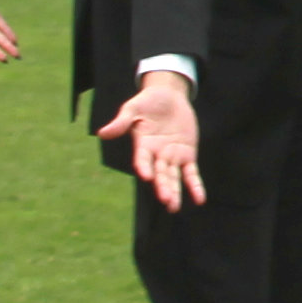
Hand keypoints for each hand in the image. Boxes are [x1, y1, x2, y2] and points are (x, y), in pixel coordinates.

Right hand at [108, 71, 203, 209]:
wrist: (169, 95)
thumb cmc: (148, 102)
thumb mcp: (134, 108)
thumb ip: (121, 122)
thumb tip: (101, 134)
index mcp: (142, 145)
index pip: (143, 158)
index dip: (144, 166)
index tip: (146, 175)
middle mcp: (157, 154)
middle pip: (159, 173)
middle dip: (162, 186)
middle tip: (166, 199)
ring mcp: (172, 156)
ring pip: (173, 177)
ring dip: (175, 191)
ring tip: (173, 207)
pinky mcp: (187, 154)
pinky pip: (191, 173)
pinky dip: (195, 186)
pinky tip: (199, 199)